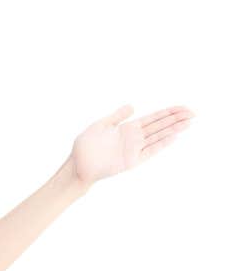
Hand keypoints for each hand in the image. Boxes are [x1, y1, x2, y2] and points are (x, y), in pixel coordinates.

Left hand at [70, 104, 195, 186]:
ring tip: (189, 122)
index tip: (182, 107)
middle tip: (193, 112)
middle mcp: (134, 138)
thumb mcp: (101, 125)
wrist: (77, 164)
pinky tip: (173, 137)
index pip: (152, 118)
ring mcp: (134, 149)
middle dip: (175, 119)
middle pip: (159, 126)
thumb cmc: (85, 146)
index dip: (167, 112)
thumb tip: (133, 106)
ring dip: (173, 130)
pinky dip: (160, 144)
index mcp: (127, 128)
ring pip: (158, 136)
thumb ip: (117, 116)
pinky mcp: (131, 160)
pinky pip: (149, 151)